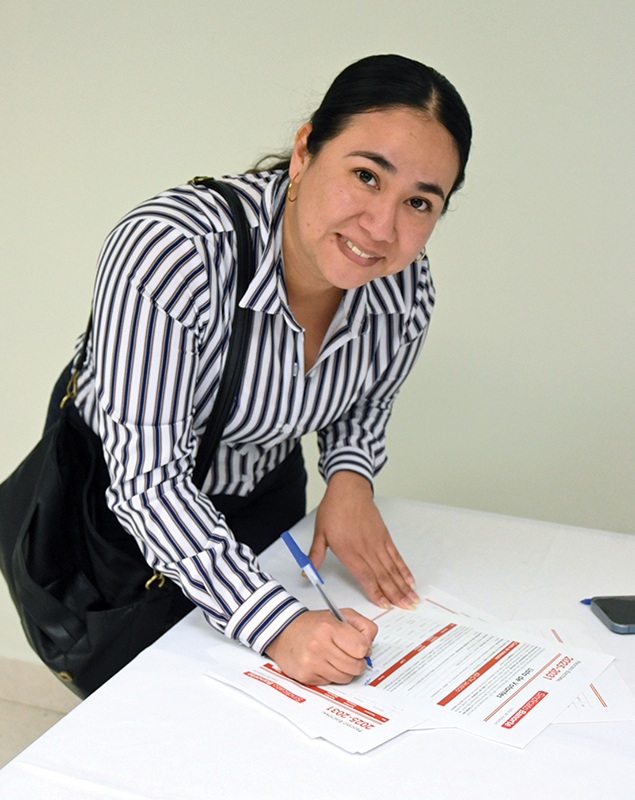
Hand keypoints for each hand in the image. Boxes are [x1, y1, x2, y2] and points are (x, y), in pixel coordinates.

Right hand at [265, 609, 376, 684]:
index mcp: (329, 627)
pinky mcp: (306, 676)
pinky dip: (331, 675)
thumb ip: (363, 626)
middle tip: (350, 654)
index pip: (361, 647)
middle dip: (357, 662)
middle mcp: (319, 646)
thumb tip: (369, 650)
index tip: (358, 645)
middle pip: (356, 666)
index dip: (363, 648)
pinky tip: (323, 663)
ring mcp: (312, 663)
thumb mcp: (341, 614)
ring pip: (345, 678)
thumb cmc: (313, 624)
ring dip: (345, 670)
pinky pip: (331, 683)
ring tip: (336, 658)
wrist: (284, 632)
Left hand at [309, 471, 418, 609]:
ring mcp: (378, 543)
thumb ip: (315, 556)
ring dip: (403, 585)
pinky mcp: (385, 537)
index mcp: (349, 552)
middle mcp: (366, 550)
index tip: (385, 606)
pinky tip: (410, 580)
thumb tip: (306, 573)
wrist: (349, 489)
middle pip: (383, 576)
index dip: (376, 593)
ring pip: (392, 569)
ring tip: (412, 599)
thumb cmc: (334, 509)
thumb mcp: (320, 533)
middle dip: (395, 594)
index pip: (365, 577)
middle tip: (406, 608)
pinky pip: (397, 556)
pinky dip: (404, 569)